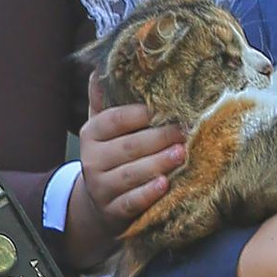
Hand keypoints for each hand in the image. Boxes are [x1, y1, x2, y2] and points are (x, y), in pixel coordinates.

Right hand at [70, 95, 183, 259]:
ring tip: (181, 153)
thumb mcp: (104, 128)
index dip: (139, 113)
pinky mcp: (112, 212)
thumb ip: (104, 100)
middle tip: (185, 130)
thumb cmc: (112, 156)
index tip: (166, 107)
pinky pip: (131, 202)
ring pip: (130, 174)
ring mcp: (101, 188)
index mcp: (91, 134)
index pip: (114, 120)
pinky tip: (165, 184)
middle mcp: (92, 160)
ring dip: (158, 163)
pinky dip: (148, 194)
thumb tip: (101, 65)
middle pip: (127, 147)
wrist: (100, 202)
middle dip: (158, 138)